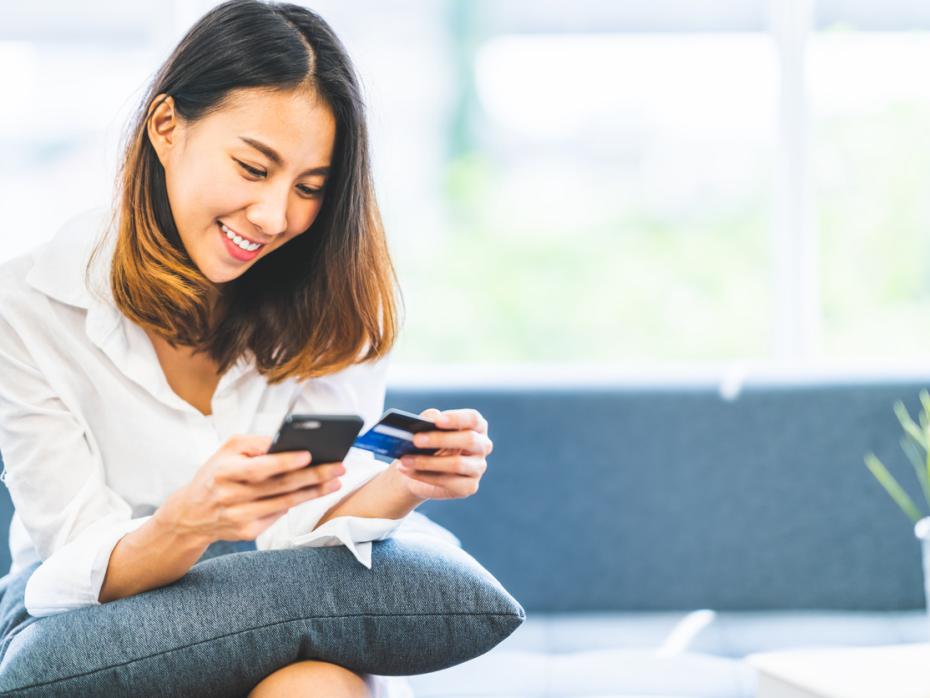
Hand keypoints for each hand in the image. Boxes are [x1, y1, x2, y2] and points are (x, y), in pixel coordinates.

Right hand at [156, 434, 345, 543]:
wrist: (191, 514)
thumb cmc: (216, 473)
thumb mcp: (227, 450)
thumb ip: (256, 443)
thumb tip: (288, 441)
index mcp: (224, 472)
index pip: (259, 468)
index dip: (285, 462)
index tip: (310, 454)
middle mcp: (230, 496)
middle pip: (279, 487)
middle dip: (313, 476)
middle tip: (339, 467)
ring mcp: (239, 518)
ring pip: (285, 503)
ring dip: (314, 492)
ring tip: (336, 480)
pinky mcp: (247, 532)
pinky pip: (279, 515)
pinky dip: (298, 503)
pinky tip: (316, 492)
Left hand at [395, 408, 492, 500]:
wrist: (418, 468)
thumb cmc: (426, 443)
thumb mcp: (426, 428)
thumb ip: (428, 420)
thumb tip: (428, 421)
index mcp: (476, 426)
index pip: (473, 419)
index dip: (456, 419)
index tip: (437, 421)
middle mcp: (482, 445)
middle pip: (469, 440)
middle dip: (440, 439)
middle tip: (415, 440)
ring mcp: (478, 467)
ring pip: (457, 464)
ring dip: (427, 462)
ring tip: (405, 459)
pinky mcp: (469, 486)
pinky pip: (448, 482)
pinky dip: (424, 477)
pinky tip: (408, 471)